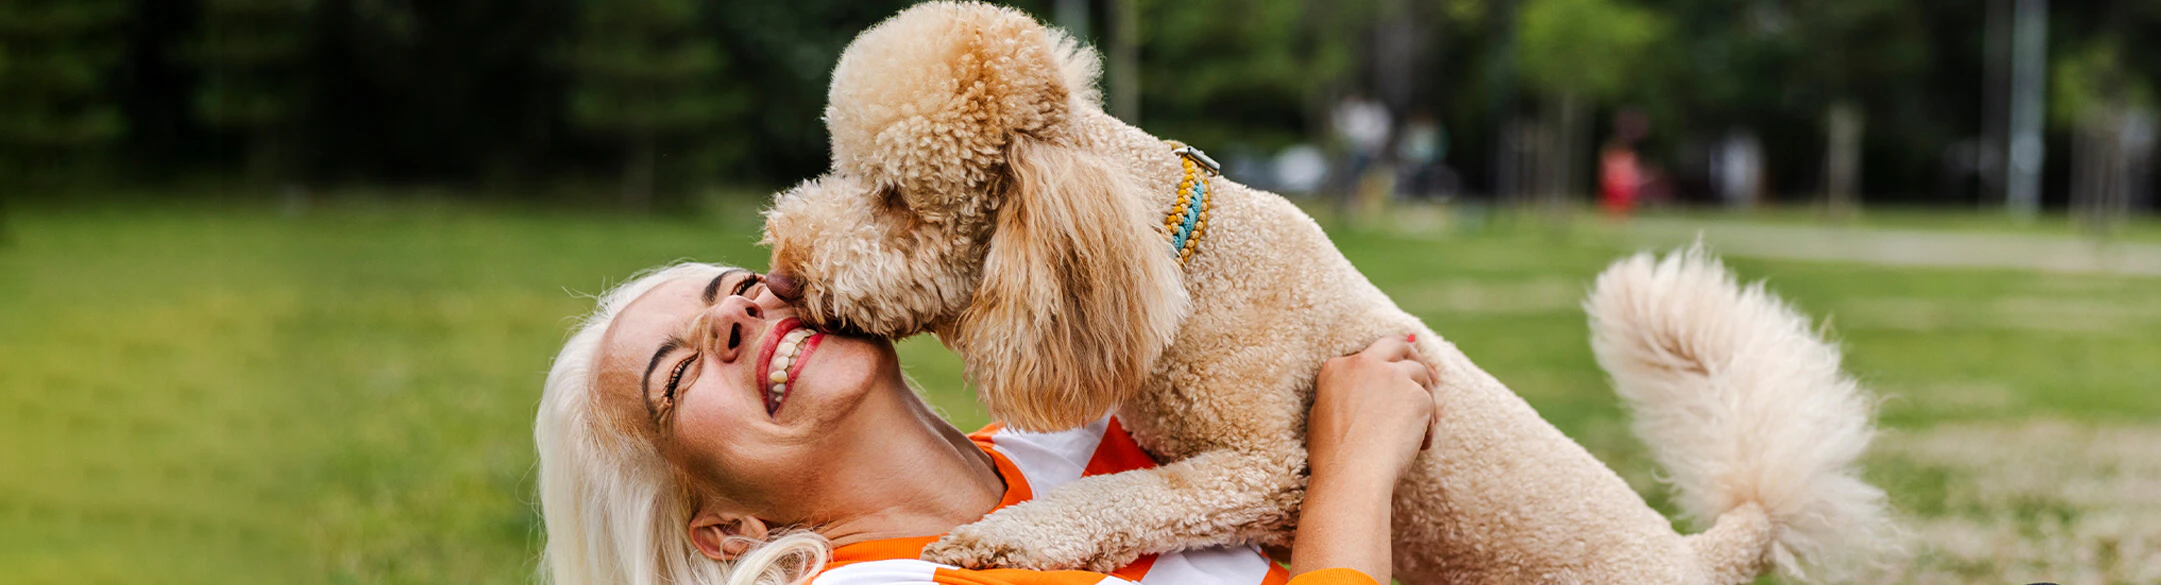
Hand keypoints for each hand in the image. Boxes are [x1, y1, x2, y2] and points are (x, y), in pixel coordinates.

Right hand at [1307, 335, 1439, 486]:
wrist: (1351, 474)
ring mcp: (1392, 376)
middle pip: (1396, 345)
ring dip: (1426, 395)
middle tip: (1430, 374)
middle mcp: (1364, 363)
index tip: (1397, 371)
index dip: (1385, 364)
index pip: (1366, 356)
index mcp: (1336, 368)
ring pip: (1419, 374)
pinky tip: (1421, 447)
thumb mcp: (1321, 418)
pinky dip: (1428, 426)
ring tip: (1428, 424)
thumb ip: (1341, 396)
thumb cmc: (1333, 457)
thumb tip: (1359, 396)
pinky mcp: (1417, 395)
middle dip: (1414, 355)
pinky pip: (1430, 405)